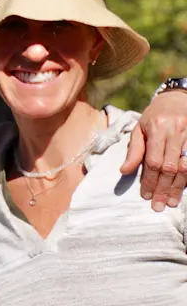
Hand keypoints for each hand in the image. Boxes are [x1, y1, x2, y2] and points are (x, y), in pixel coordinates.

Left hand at [121, 91, 186, 211]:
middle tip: (158, 206)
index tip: (145, 196)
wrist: (178, 98)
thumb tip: (124, 171)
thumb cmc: (154, 116)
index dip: (149, 180)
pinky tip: (183, 189)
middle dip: (163, 188)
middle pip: (170, 167)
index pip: (153, 161)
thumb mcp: (139, 129)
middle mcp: (177, 132)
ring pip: (186, 167)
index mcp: (157, 128)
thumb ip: (134, 150)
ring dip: (178, 187)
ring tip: (171, 202)